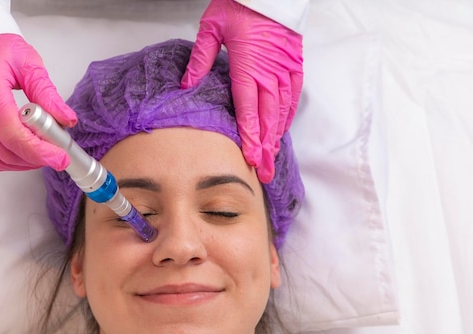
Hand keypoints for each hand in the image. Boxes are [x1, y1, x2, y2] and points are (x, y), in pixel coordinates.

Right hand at [0, 34, 76, 170]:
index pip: (15, 136)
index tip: (59, 158)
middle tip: (52, 154)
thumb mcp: (27, 64)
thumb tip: (66, 119)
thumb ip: (46, 94)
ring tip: (34, 155)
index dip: (40, 152)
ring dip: (15, 163)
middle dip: (33, 158)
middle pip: (4, 151)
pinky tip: (9, 157)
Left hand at [182, 0, 302, 182]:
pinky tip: (283, 130)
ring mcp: (285, 71)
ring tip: (272, 157)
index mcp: (248, 67)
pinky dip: (288, 115)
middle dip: (265, 147)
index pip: (248, 109)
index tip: (250, 157)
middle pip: (267, 118)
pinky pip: (293, 96)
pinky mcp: (295, 65)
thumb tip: (186, 84)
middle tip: (263, 170)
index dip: (250, 136)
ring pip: (281, 111)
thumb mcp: (212, 27)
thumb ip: (201, 58)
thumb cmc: (241, 5)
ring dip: (276, 136)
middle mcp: (269, 73)